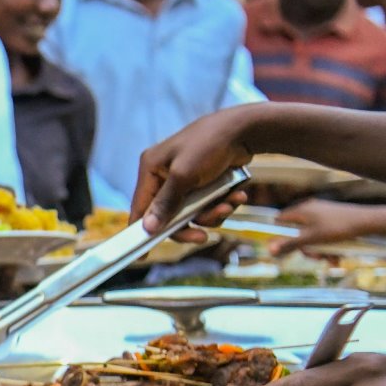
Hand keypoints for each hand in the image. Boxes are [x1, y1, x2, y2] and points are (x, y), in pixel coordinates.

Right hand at [130, 106, 259, 237]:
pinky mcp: (205, 183)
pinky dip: (222, 204)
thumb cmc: (209, 145)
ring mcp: (185, 181)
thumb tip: (148, 228)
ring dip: (212, 214)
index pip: (140, 207)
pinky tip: (236, 196)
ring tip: (229, 204)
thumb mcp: (184, 175)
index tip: (140, 256)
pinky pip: (208, 206)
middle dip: (190, 224)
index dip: (140, 231)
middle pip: (169, 216)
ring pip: (193, 213)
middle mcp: (164, 176)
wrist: (245, 130)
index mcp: (151, 169)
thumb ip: (166, 203)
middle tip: (203, 237)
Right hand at [271, 200, 385, 255]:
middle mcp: (310, 209)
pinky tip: (337, 256)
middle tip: (316, 257)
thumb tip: (269, 249)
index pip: (280, 220)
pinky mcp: (334, 217)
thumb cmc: (337, 228)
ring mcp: (323, 213)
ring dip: (320, 250)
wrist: (367, 221)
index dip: (280, 234)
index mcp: (301, 210)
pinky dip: (329, 245)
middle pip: (298, 231)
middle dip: (306, 247)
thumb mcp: (311, 239)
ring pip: (313, 235)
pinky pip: (325, 233)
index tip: (286, 247)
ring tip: (331, 259)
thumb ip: (289, 244)